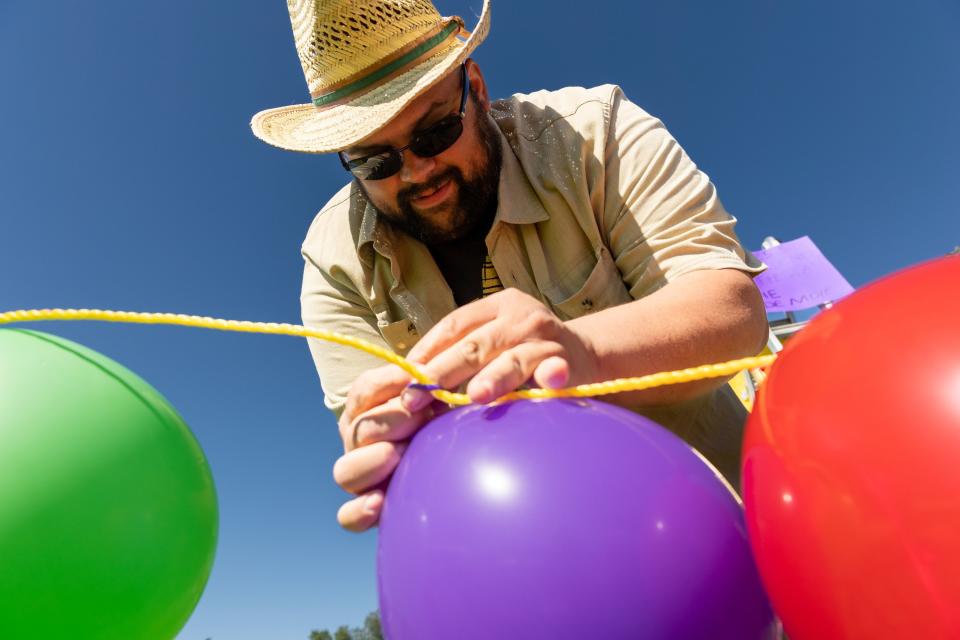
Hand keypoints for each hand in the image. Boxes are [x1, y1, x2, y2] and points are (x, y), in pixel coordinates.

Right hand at [332, 363, 434, 531]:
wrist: (454, 465)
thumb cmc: (444, 423)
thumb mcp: (440, 402)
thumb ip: (432, 391)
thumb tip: (430, 378)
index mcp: (367, 410)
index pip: (364, 390)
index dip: (388, 381)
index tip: (417, 377)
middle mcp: (356, 442)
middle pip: (357, 430)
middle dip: (390, 420)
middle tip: (421, 418)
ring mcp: (358, 476)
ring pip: (345, 471)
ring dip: (373, 460)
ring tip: (400, 455)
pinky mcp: (365, 509)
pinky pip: (348, 516)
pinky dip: (360, 510)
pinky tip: (379, 502)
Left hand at [401, 288, 599, 407]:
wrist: (585, 353)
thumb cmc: (525, 352)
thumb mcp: (493, 342)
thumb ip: (460, 356)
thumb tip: (409, 384)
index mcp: (496, 306)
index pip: (454, 325)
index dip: (426, 351)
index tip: (402, 377)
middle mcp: (519, 317)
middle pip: (475, 344)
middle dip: (443, 371)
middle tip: (417, 395)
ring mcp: (544, 338)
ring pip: (512, 359)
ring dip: (494, 377)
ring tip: (475, 395)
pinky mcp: (566, 360)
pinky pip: (555, 370)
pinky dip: (551, 375)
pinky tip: (548, 382)